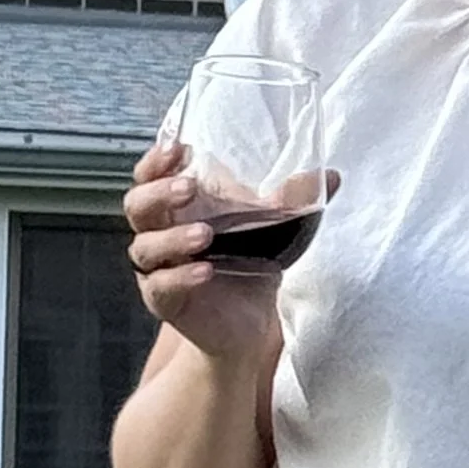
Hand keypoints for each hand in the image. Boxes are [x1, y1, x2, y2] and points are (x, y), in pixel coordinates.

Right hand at [123, 138, 283, 360]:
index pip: (151, 176)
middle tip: (189, 188)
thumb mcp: (274, 226)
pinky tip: (205, 271)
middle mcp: (160, 233)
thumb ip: (294, 200)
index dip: (156, 161)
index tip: (179, 148)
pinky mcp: (166, 301)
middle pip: (138, 206)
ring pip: (145, 248)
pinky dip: (181, 277)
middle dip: (159, 193)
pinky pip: (161, 287)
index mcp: (179, 207)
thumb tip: (330, 175)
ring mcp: (159, 268)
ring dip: (172, 238)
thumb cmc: (251, 260)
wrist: (252, 319)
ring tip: (204, 235)